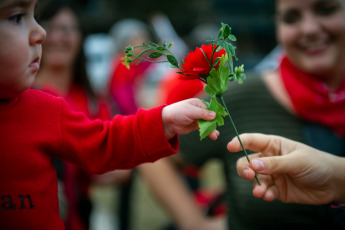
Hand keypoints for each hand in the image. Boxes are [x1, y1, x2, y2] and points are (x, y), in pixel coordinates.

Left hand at [162, 98, 218, 139]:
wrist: (167, 122)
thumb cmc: (178, 112)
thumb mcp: (191, 111)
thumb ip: (202, 113)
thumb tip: (214, 115)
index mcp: (198, 104)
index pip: (210, 108)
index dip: (215, 114)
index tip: (219, 120)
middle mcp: (199, 110)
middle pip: (210, 117)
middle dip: (214, 123)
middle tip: (216, 130)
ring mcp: (197, 118)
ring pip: (208, 123)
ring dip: (212, 129)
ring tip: (215, 136)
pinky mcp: (195, 125)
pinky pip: (204, 128)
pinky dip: (208, 132)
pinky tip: (213, 136)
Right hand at [227, 133, 344, 203]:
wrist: (333, 184)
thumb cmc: (316, 163)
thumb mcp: (296, 161)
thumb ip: (275, 164)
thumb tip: (253, 165)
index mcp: (273, 145)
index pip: (252, 141)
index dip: (239, 142)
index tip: (230, 146)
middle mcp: (269, 160)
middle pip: (247, 162)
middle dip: (244, 168)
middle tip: (249, 175)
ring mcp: (272, 175)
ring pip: (254, 179)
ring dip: (255, 185)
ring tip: (260, 192)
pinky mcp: (276, 190)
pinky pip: (265, 192)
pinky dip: (264, 195)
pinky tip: (269, 196)